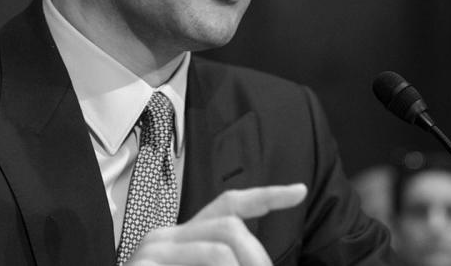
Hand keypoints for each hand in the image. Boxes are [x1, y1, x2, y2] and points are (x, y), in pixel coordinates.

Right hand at [124, 183, 306, 265]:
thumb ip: (222, 261)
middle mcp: (164, 237)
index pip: (227, 205)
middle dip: (258, 257)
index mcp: (182, 238)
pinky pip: (203, 264)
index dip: (265, 196)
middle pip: (230, 227)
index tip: (299, 192)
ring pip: (220, 250)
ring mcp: (151, 253)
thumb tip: (256, 261)